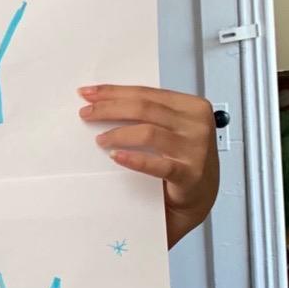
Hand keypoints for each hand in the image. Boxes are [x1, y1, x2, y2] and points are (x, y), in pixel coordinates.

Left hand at [79, 85, 220, 248]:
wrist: (201, 196)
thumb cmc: (183, 160)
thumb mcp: (173, 128)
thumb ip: (152, 114)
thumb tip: (108, 102)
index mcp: (192, 107)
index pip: (147, 93)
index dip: (115, 92)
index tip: (90, 93)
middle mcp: (197, 125)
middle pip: (145, 108)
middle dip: (110, 108)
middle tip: (87, 113)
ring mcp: (195, 150)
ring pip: (148, 132)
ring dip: (118, 134)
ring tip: (100, 139)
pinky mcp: (189, 174)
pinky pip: (157, 164)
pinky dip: (134, 159)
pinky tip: (117, 156)